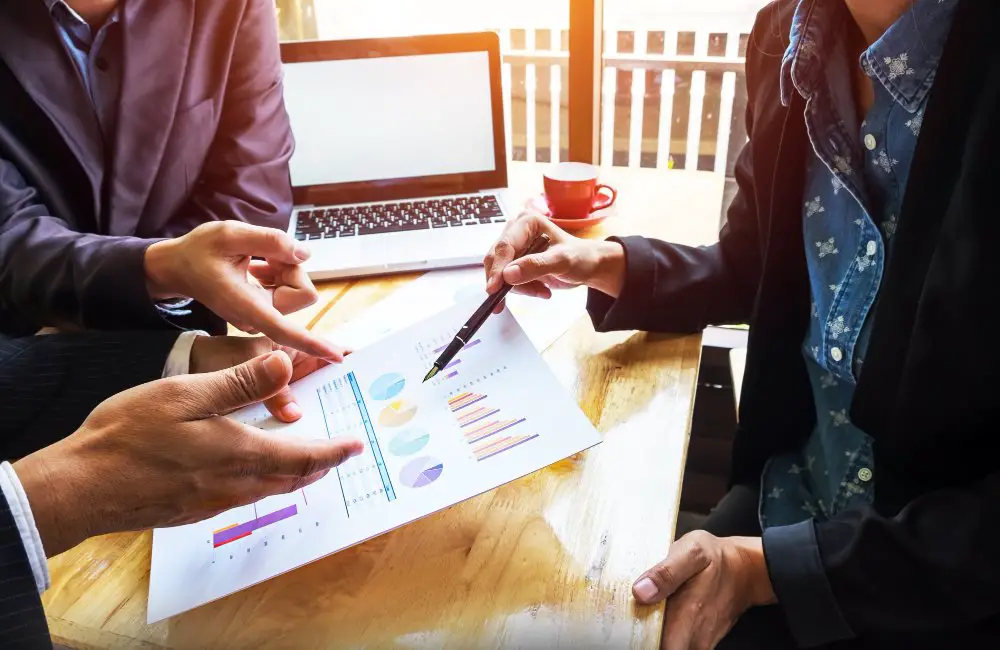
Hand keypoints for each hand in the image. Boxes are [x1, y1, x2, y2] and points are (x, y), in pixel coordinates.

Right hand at [13, 351, 363, 556]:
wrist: (79, 488)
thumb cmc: (128, 436)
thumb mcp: (185, 394)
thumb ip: (239, 382)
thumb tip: (286, 363)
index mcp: (240, 453)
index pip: (304, 456)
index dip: (334, 451)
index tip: (356, 446)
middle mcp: (234, 485)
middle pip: (292, 479)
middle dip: (319, 465)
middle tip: (337, 452)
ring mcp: (212, 503)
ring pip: (268, 489)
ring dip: (292, 474)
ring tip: (304, 459)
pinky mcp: (192, 510)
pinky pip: (242, 496)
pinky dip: (262, 481)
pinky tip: (251, 468)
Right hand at [144, 221, 338, 358]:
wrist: (179, 267)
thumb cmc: (198, 251)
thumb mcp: (229, 234)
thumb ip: (269, 241)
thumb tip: (304, 255)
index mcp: (246, 307)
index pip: (286, 330)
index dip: (312, 342)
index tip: (337, 357)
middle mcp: (257, 318)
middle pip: (302, 291)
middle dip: (289, 267)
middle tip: (260, 254)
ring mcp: (262, 315)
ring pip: (297, 286)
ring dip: (282, 267)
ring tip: (253, 261)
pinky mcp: (266, 308)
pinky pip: (289, 286)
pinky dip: (278, 271)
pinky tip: (255, 266)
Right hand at [483, 211, 625, 310]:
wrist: (588, 266)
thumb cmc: (580, 257)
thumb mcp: (562, 261)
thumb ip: (535, 266)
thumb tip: (508, 274)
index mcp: (526, 222)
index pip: (504, 246)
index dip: (497, 269)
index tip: (494, 289)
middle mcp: (516, 231)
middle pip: (497, 259)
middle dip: (509, 281)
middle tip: (527, 294)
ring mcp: (515, 246)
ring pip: (500, 273)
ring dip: (520, 287)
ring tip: (543, 291)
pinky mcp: (515, 261)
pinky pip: (507, 280)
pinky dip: (522, 289)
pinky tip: (541, 289)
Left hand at [632, 531, 775, 649]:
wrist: (745, 570)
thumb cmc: (716, 558)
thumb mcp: (692, 552)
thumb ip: (666, 572)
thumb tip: (640, 591)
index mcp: (686, 616)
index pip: (655, 646)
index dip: (636, 640)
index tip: (621, 626)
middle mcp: (692, 637)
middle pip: (658, 648)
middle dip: (640, 636)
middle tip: (628, 614)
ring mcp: (697, 643)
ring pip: (666, 647)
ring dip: (649, 635)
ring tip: (639, 612)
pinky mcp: (697, 642)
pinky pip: (675, 644)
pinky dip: (662, 633)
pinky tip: (654, 614)